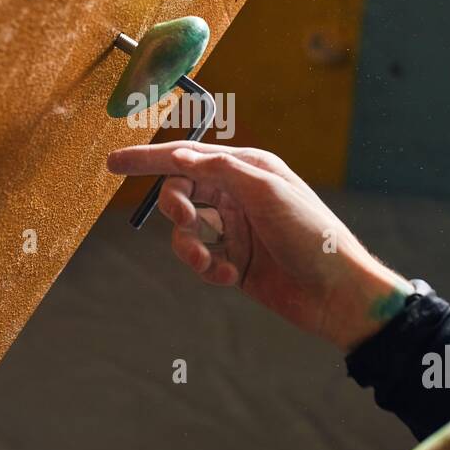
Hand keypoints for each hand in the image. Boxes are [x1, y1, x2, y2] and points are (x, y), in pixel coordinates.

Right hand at [106, 142, 412, 350]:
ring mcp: (234, 229)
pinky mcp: (232, 261)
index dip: (148, 159)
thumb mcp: (268, 192)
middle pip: (180, 193)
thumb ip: (222, 170)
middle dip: (175, 208)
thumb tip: (180, 157)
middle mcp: (237, 195)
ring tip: (209, 263)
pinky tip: (230, 277)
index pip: (187, 157)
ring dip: (189, 248)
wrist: (336, 292)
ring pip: (185, 231)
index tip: (113, 163)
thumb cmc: (312, 234)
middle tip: (188, 221)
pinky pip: (199, 259)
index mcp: (247, 168)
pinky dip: (206, 268)